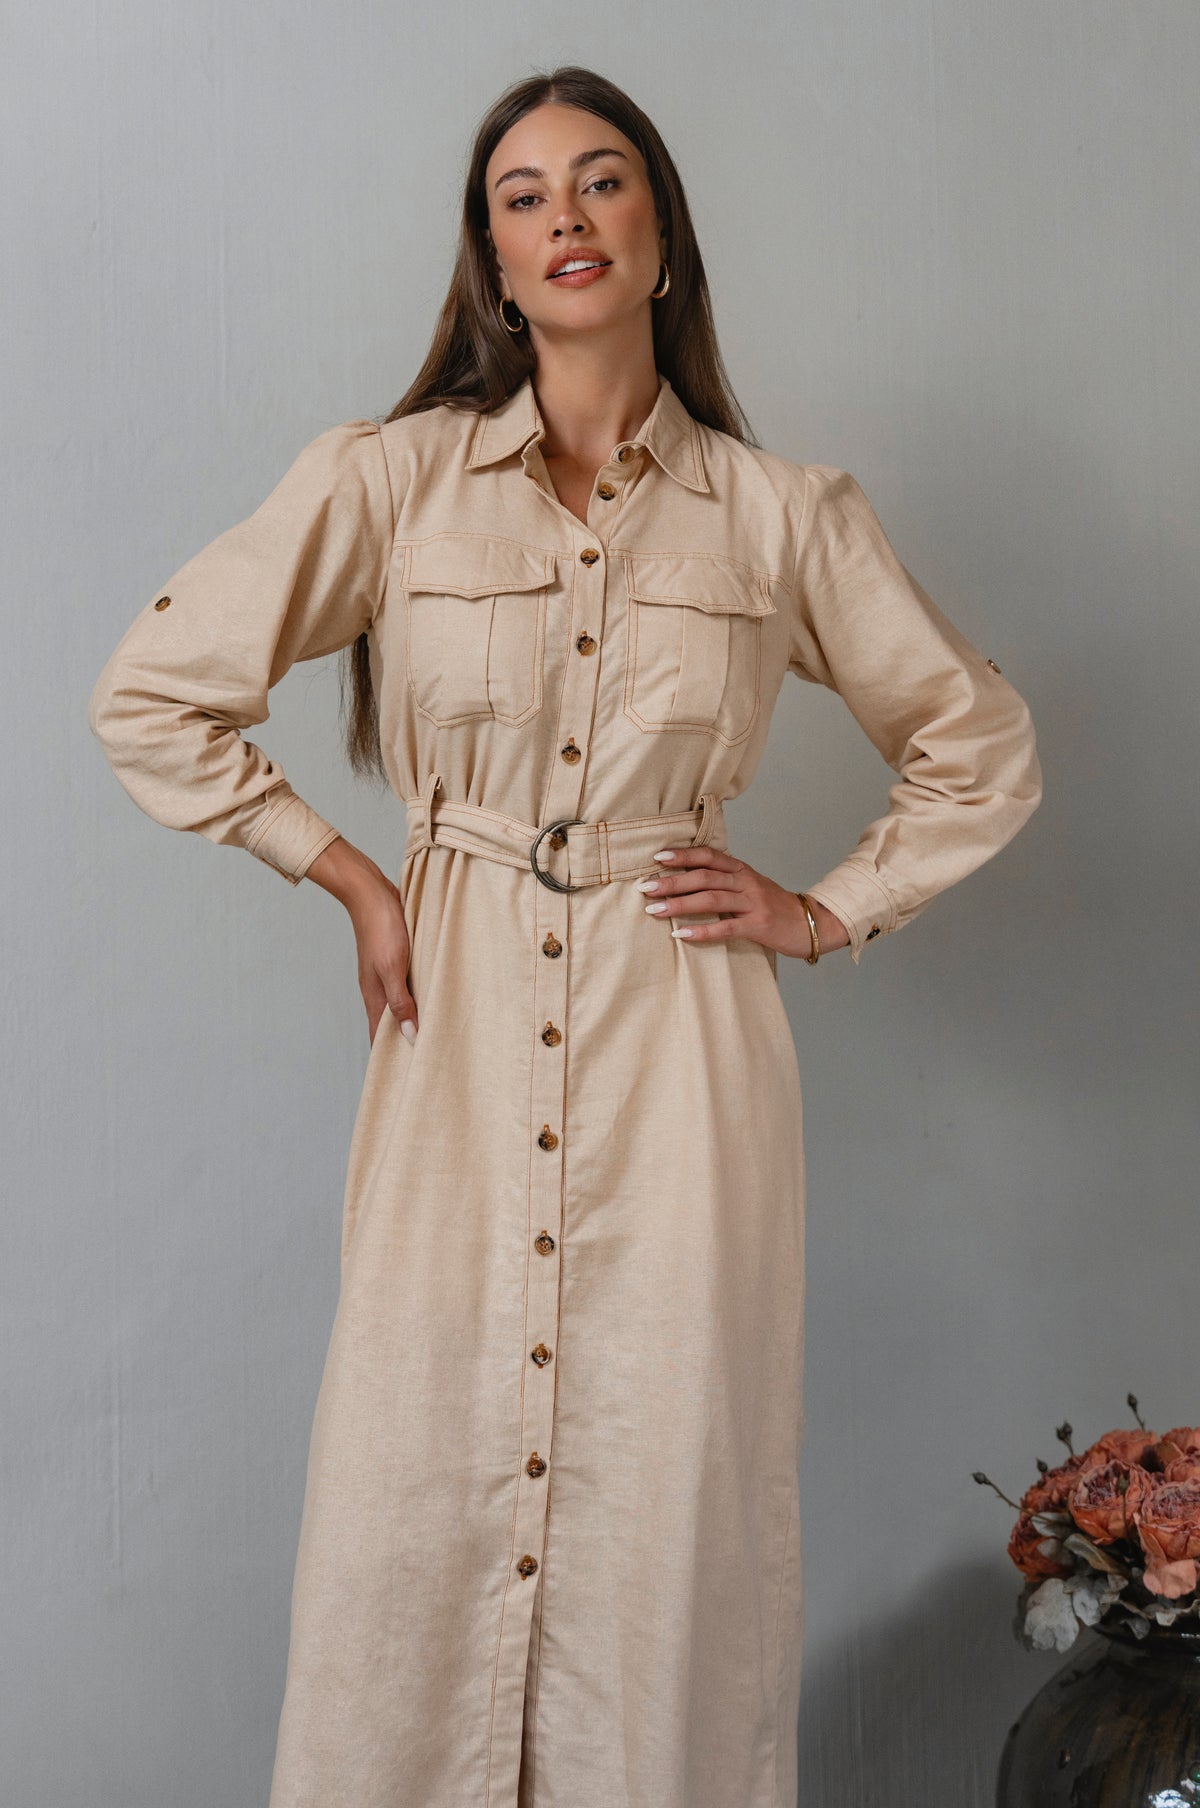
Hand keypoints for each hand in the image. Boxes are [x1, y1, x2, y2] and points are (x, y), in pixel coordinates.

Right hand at [306, 837, 418, 1041]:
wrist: (370, 892)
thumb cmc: (381, 928)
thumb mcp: (392, 967)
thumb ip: (400, 1001)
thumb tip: (409, 1036)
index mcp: (374, 997)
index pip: (379, 1037)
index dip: (391, 1057)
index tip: (407, 1077)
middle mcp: (378, 990)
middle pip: (391, 1024)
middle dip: (406, 1042)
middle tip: (429, 1060)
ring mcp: (386, 975)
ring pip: (401, 1005)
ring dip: (415, 1019)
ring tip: (437, 1035)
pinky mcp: (396, 960)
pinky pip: (408, 986)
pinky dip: (419, 997)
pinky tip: (434, 998)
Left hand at [637, 844, 850, 959]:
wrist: (811, 924)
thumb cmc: (775, 907)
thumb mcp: (751, 886)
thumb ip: (725, 880)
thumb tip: (687, 878)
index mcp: (742, 870)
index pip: (709, 856)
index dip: (683, 855)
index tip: (658, 857)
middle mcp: (746, 882)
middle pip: (704, 876)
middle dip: (672, 881)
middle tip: (646, 886)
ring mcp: (753, 904)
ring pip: (711, 899)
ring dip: (679, 904)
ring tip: (654, 910)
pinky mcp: (757, 927)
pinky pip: (725, 928)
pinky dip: (701, 931)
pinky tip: (680, 934)